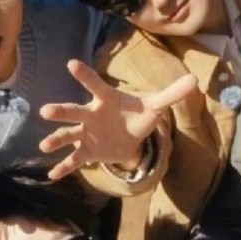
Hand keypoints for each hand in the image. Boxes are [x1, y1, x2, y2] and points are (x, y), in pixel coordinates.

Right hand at [39, 60, 196, 180]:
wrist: (130, 137)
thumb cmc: (138, 115)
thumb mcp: (155, 106)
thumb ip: (171, 94)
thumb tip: (195, 81)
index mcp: (106, 99)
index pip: (95, 85)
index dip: (84, 75)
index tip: (71, 64)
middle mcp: (91, 115)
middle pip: (74, 111)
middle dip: (60, 112)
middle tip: (45, 110)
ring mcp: (86, 134)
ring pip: (69, 135)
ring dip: (57, 140)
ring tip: (44, 145)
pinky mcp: (87, 151)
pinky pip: (73, 160)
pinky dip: (63, 167)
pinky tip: (52, 175)